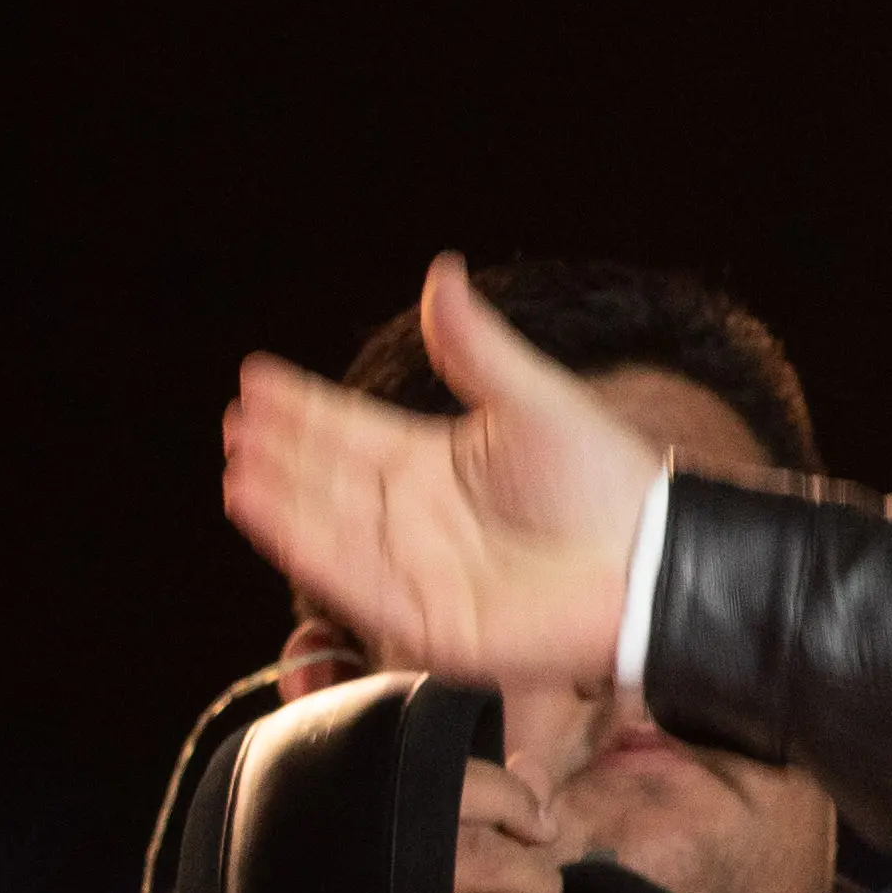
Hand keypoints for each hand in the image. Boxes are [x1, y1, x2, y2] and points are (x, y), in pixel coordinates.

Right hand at [220, 255, 659, 688]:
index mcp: (439, 464)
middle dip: (285, 453)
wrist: (652, 557)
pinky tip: (268, 510)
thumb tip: (441, 270)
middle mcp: (420, 517)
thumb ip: (474, 347)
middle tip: (239, 421)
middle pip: (334, 480)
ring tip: (238, 464)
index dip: (308, 408)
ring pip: (332, 528)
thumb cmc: (605, 482)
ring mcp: (419, 570)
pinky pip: (354, 581)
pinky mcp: (427, 622)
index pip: (355, 431)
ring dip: (283, 499)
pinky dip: (308, 547)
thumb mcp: (532, 401)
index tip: (257, 378)